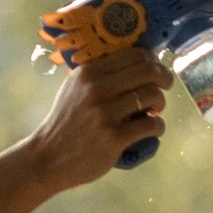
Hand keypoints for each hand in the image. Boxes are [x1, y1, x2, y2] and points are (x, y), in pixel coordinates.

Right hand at [29, 40, 167, 192]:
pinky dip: (159, 126)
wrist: (48, 158)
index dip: (153, 61)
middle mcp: (97, 88)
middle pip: (149, 71)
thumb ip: (99, 74)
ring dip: (160, 104)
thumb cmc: (66, 122)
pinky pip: (152, 125)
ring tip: (153, 112)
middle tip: (164, 88)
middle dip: (164, 78)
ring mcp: (106, 114)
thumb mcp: (74, 88)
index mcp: (89, 72)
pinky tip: (153, 129)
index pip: (135, 54)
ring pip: (152, 96)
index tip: (156, 71)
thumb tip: (136, 63)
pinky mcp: (114, 138)